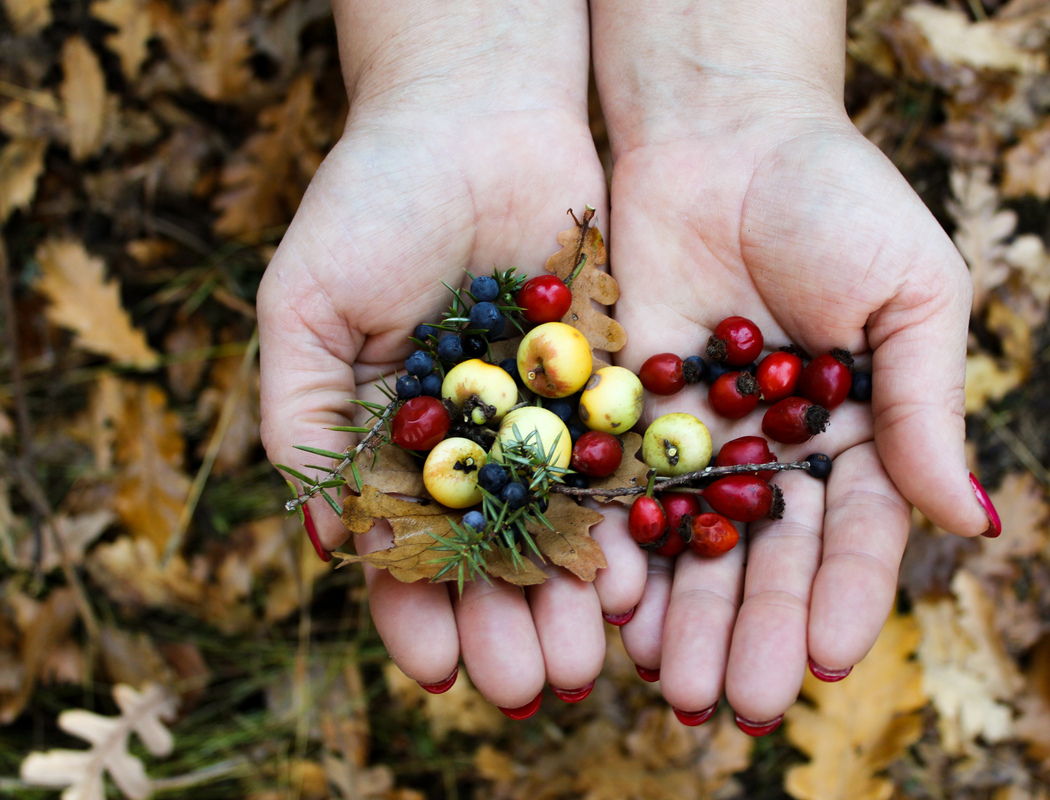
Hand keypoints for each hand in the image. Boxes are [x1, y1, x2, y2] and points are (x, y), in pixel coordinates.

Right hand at [258, 0, 643, 712]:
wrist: (476, 116)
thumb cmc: (372, 202)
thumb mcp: (306, 306)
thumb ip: (305, 419)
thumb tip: (330, 542)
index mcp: (396, 440)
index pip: (404, 548)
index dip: (415, 611)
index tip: (437, 670)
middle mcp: (475, 443)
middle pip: (489, 554)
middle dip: (502, 623)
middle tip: (524, 685)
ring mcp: (545, 419)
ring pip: (559, 526)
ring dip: (566, 596)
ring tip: (580, 660)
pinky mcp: (608, 384)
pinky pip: (618, 465)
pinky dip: (622, 523)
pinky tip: (630, 578)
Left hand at [592, 1, 996, 731]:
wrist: (722, 130)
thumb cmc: (836, 198)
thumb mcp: (910, 293)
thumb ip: (926, 406)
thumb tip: (972, 524)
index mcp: (858, 435)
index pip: (856, 537)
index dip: (842, 598)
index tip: (821, 658)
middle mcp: (777, 453)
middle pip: (764, 560)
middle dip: (747, 631)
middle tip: (729, 704)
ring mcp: (698, 440)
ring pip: (689, 547)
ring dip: (679, 618)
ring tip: (666, 686)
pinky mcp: (626, 414)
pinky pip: (619, 495)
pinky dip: (615, 549)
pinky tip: (608, 606)